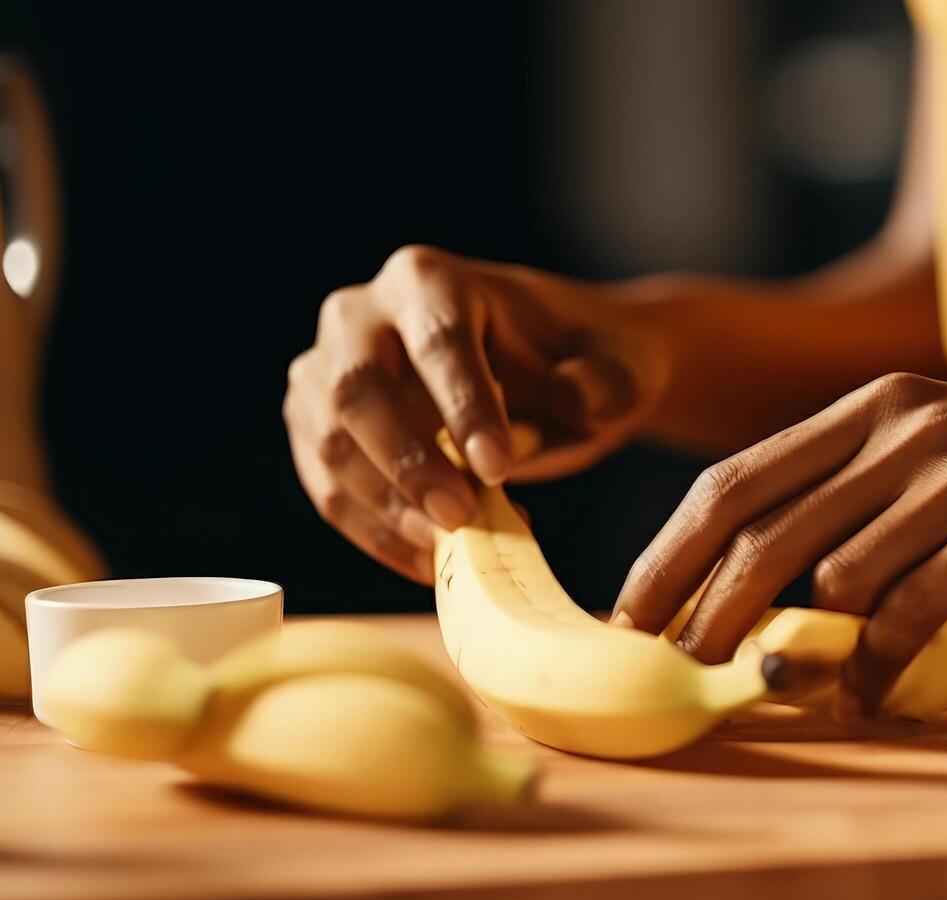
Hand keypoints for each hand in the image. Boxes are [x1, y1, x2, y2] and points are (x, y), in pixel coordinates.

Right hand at [284, 245, 668, 581]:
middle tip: (461, 517)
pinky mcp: (320, 430)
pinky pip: (329, 489)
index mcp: (431, 280)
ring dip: (386, 509)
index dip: (463, 406)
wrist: (561, 381)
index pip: (437, 340)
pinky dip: (374, 534)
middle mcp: (362, 314)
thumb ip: (605, 381)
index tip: (498, 467)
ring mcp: (328, 372)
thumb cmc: (586, 367)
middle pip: (358, 388)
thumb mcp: (618, 369)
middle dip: (406, 463)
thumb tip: (571, 396)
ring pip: (330, 444)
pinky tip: (431, 563)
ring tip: (452, 549)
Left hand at [612, 373, 946, 713]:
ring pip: (834, 579)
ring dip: (808, 650)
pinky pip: (909, 615)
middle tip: (682, 670)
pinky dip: (880, 669)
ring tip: (808, 686)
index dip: (670, 552)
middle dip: (706, 610)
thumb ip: (864, 497)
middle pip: (763, 532)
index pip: (738, 479)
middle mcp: (909, 424)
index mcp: (882, 401)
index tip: (635, 616)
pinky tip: (875, 697)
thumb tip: (759, 583)